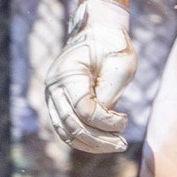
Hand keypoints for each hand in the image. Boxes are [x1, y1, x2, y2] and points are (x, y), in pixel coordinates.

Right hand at [43, 0, 138, 153]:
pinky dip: (82, 140)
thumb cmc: (112, 45)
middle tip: (123, 144)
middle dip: (100, 139)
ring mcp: (52, 96)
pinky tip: (102, 142)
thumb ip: (108, 97)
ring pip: (66, 132)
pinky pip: (64, 129)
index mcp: (68, 72)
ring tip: (116, 145)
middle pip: (72, 125)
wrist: (97, 30)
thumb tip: (104, 126)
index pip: (83, 109)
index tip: (125, 119)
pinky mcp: (56, 103)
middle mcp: (54, 86)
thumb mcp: (119, 66)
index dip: (105, 121)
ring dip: (91, 144)